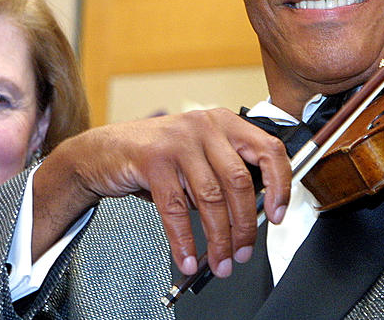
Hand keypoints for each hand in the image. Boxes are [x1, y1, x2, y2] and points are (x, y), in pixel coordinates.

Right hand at [31, 109, 290, 278]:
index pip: (269, 150)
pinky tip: (188, 258)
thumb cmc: (158, 156)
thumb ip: (227, 172)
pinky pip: (175, 208)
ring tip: (220, 262)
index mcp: (225, 122)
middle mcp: (205, 126)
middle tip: (243, 253)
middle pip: (239, 182)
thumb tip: (254, 214)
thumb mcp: (201, 154)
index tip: (278, 215)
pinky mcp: (153, 159)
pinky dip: (184, 240)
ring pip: (211, 198)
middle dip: (245, 226)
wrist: (104, 150)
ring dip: (218, 238)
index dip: (280, 185)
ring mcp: (179, 140)